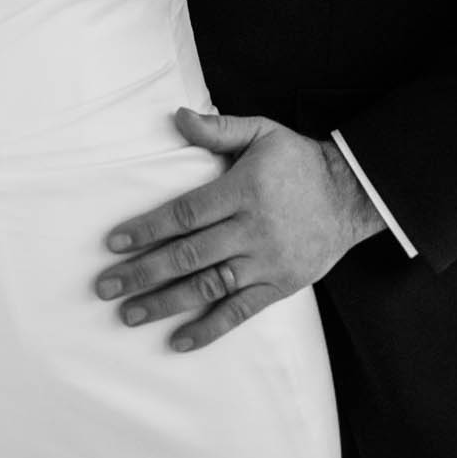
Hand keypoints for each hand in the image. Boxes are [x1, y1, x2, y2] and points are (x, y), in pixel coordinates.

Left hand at [93, 109, 383, 351]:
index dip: (147, 228)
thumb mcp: (262, 132)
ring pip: (209, 287)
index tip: (114, 242)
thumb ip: (218, 130)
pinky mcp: (279, 286)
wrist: (351, 195)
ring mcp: (266, 262)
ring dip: (166, 303)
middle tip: (105, 286)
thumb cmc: (298, 161)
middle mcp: (252, 230)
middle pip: (189, 255)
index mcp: (243, 191)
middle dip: (143, 272)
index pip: (185, 213)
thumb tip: (177, 117)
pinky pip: (240, 312)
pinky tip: (179, 340)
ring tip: (129, 314)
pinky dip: (209, 328)